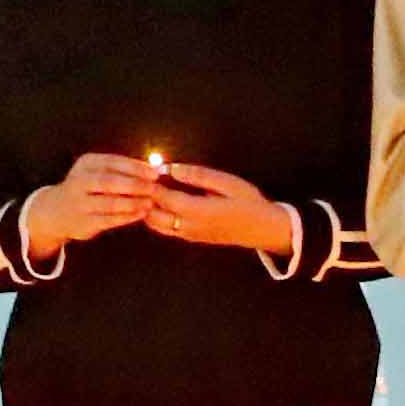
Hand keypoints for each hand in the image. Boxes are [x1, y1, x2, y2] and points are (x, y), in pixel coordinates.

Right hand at [21, 150, 161, 255]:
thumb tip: (152, 167)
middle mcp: (80, 181)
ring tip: (150, 202)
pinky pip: (109, 219)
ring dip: (133, 202)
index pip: (113, 162)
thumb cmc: (86, 188)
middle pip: (110, 181)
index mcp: (86, 164)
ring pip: (109, 202)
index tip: (154, 172)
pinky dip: (127, 217)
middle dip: (135, 185)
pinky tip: (140, 214)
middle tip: (154, 188)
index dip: (135, 167)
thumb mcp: (96, 171)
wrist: (55, 210)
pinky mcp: (84, 222)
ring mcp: (80, 203)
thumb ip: (121, 168)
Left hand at [137, 158, 295, 255]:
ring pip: (156, 225)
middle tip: (141, 180)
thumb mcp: (227, 182)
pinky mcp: (191, 238)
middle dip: (144, 198)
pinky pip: (165, 229)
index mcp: (199, 211)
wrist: (263, 229)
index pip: (165, 198)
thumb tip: (171, 168)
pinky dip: (155, 217)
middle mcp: (190, 226)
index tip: (143, 171)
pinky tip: (156, 203)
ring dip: (147, 209)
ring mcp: (190, 235)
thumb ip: (197, 175)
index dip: (151, 185)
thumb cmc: (248, 202)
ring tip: (146, 191)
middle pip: (154, 215)